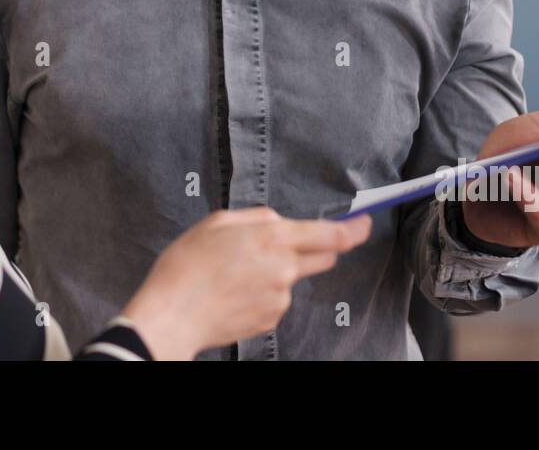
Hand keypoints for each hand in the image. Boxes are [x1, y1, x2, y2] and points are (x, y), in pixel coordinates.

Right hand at [120, 207, 371, 359]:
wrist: (173, 315)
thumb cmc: (187, 264)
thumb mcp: (216, 222)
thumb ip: (255, 218)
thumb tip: (277, 223)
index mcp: (272, 239)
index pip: (330, 236)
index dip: (354, 230)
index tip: (365, 223)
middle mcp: (284, 269)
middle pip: (323, 257)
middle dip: (318, 248)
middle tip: (282, 246)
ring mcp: (280, 298)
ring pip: (292, 278)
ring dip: (277, 272)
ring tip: (234, 274)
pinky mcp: (271, 320)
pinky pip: (276, 299)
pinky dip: (263, 293)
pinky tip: (234, 292)